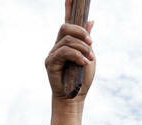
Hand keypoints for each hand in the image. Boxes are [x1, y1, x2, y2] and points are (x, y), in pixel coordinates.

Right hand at [45, 0, 94, 124]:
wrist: (75, 98)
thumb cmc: (81, 79)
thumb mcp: (89, 56)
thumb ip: (86, 39)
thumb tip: (91, 20)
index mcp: (67, 42)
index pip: (67, 21)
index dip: (68, 7)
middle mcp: (57, 45)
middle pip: (66, 27)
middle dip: (80, 32)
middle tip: (91, 43)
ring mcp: (52, 53)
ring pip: (67, 40)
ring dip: (82, 48)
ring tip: (89, 59)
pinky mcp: (50, 62)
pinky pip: (63, 52)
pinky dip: (76, 56)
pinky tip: (84, 63)